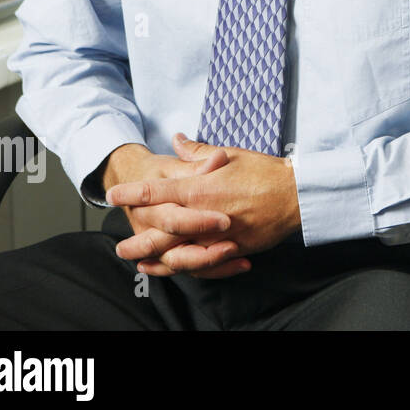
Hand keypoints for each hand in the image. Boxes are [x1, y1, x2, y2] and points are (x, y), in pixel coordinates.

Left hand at [109, 134, 301, 277]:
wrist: (295, 194)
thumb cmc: (264, 172)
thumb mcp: (231, 154)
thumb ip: (199, 152)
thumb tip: (178, 140)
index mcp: (200, 188)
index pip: (156, 192)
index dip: (131, 194)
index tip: (114, 194)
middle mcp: (203, 215)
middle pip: (159, 232)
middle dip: (136, 240)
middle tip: (120, 246)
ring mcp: (216, 236)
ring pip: (177, 254)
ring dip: (155, 260)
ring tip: (140, 262)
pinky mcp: (231, 249)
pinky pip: (202, 264)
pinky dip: (184, 268)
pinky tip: (173, 268)